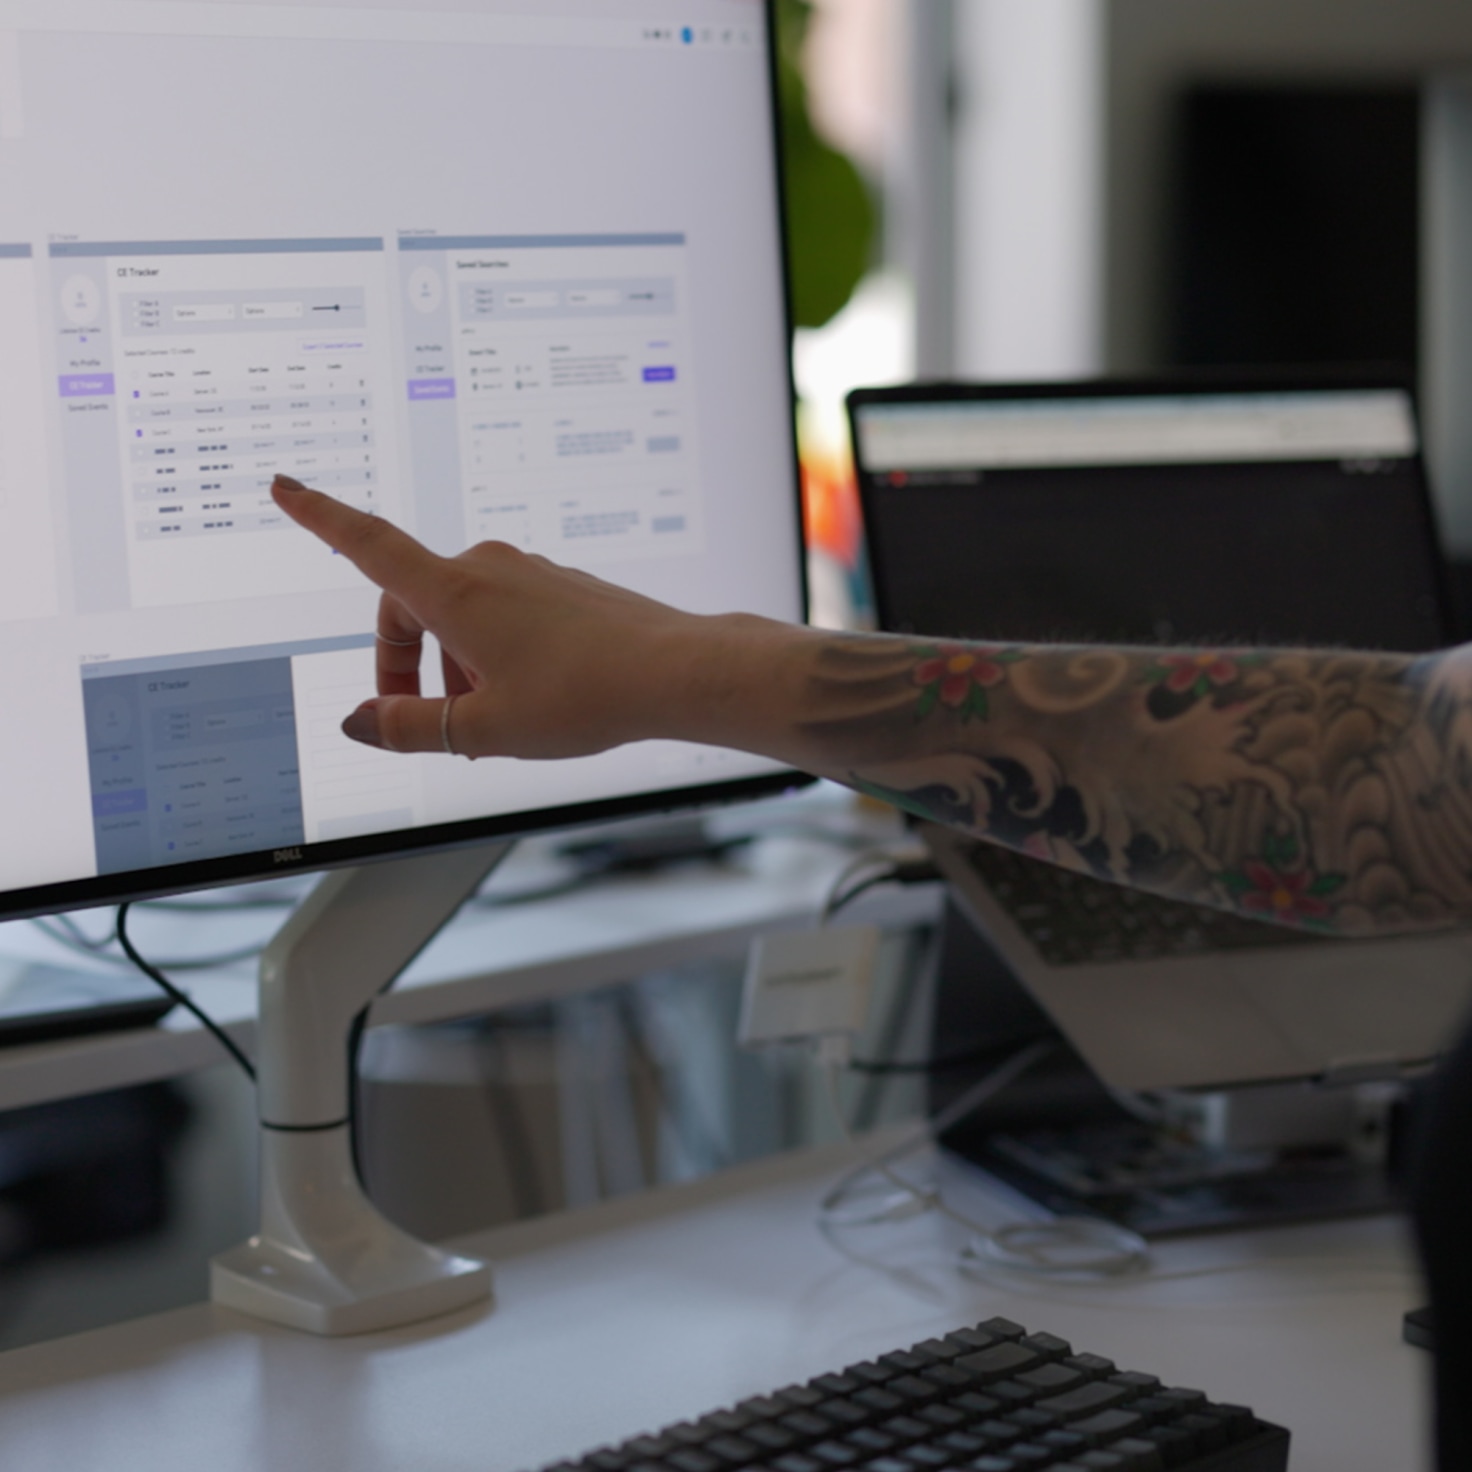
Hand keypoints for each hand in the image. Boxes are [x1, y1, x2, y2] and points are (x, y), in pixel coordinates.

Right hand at [269, 477, 798, 760]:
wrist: (673, 673)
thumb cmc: (584, 696)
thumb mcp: (482, 729)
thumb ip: (409, 726)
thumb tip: (358, 721)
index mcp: (455, 593)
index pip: (366, 545)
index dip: (319, 517)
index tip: (285, 487)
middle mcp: (488, 569)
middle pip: (412, 603)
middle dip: (403, 662)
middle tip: (425, 723)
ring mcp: (528, 574)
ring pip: (462, 616)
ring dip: (454, 665)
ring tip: (488, 722)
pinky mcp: (560, 586)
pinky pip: (504, 615)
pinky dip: (492, 654)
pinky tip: (525, 699)